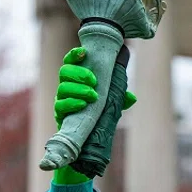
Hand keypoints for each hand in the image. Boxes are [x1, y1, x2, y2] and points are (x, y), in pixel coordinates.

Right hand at [52, 47, 135, 184]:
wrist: (88, 139)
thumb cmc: (98, 113)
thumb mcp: (112, 104)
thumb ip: (120, 98)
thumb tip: (131, 97)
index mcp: (77, 78)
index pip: (71, 61)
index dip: (75, 55)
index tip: (84, 53)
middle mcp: (66, 86)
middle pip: (65, 71)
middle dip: (80, 74)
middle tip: (94, 81)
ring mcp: (61, 99)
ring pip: (62, 87)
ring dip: (78, 89)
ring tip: (93, 96)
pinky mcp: (59, 113)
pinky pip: (60, 105)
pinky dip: (72, 103)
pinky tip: (83, 105)